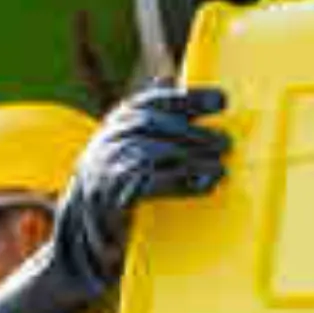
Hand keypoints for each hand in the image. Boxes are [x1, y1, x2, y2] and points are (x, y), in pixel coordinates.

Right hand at [54, 84, 229, 294]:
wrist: (87, 229)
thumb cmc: (123, 182)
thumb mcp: (135, 143)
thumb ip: (158, 118)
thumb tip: (182, 83)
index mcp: (120, 120)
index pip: (156, 100)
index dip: (190, 98)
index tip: (223, 99)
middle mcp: (110, 137)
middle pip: (155, 124)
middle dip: (194, 133)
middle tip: (226, 144)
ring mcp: (105, 164)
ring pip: (152, 152)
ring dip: (191, 159)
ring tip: (220, 169)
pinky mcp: (108, 194)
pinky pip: (146, 182)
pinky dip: (178, 183)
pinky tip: (203, 185)